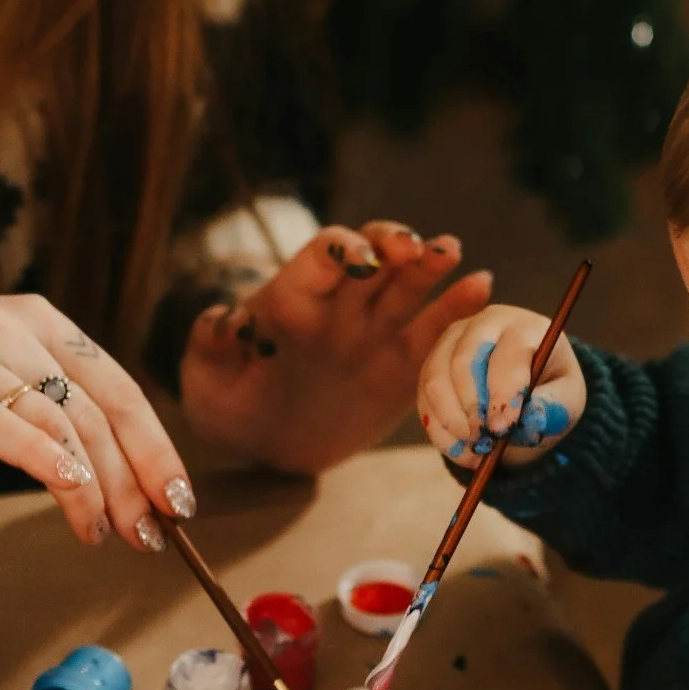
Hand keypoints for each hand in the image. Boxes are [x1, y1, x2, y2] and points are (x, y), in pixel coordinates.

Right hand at [0, 295, 194, 551]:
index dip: (156, 445)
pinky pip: (5, 430)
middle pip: (99, 409)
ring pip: (61, 425)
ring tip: (107, 535)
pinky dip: (46, 463)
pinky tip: (71, 497)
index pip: (117, 385)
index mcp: (35, 319)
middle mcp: (11, 328)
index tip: (178, 499)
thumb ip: (45, 394)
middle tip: (153, 532)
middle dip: (136, 477)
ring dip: (96, 488)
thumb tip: (114, 462)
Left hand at [180, 222, 491, 474]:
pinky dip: (457, 308)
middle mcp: (337, 305)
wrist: (267, 445)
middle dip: (390, 244)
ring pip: (406, 285)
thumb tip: (224, 319)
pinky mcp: (400, 365)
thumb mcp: (206, 382)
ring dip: (429, 264)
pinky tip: (482, 288)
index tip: (357, 256)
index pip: (320, 258)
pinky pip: (432, 333)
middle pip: (371, 257)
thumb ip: (210, 347)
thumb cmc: (230, 406)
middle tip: (411, 247)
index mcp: (290, 300)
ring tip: (451, 251)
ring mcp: (372, 331)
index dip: (341, 250)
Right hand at [419, 300, 586, 471]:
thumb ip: (553, 409)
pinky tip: (463, 450)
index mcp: (524, 327)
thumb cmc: (550, 390)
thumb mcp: (566, 402)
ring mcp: (452, 342)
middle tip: (485, 441)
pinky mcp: (432, 364)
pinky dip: (440, 430)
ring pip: (436, 378)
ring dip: (452, 420)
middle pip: (464, 360)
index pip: (509, 353)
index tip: (503, 429)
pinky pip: (424, 398)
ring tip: (476, 449)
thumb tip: (531, 420)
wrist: (530, 390)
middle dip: (472, 406)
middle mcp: (484, 325)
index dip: (505, 392)